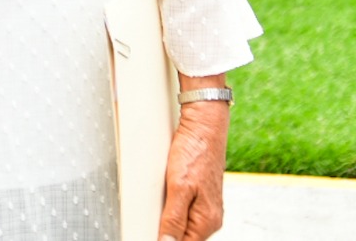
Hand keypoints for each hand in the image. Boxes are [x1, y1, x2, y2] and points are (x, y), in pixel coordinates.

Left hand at [158, 100, 229, 240]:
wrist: (204, 127)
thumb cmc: (195, 152)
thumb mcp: (179, 186)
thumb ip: (173, 218)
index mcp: (206, 221)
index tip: (146, 235)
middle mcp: (210, 218)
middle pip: (185, 239)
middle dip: (166, 236)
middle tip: (146, 226)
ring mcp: (206, 208)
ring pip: (185, 228)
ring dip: (169, 226)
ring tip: (153, 218)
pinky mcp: (201, 197)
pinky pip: (186, 214)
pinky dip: (173, 214)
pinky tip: (163, 208)